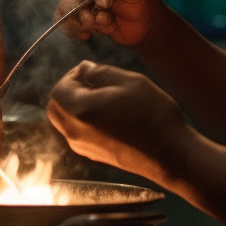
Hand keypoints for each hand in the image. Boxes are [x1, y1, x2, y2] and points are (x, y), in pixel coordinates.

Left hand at [46, 61, 190, 182]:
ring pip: (65, 121)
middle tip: (93, 83)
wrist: (169, 154)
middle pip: (56, 107)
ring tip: (105, 98)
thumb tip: (83, 69)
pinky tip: (110, 115)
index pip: (59, 88)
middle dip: (69, 91)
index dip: (72, 75)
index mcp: (79, 111)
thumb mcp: (128, 81)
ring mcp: (83, 147)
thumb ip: (99, 72)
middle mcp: (74, 132)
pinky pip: (77, 133)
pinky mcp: (93, 156)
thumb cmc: (152, 114)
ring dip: (76, 106)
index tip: (92, 70)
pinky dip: (84, 120)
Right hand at [56, 0, 163, 45]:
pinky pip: (73, 29)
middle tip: (92, 23)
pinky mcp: (85, 23)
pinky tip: (93, 34)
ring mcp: (83, 8)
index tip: (101, 8)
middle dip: (79, 17)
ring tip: (101, 26)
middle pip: (67, 4)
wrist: (147, 20)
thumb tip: (99, 0)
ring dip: (83, 26)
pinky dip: (82, 32)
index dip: (81, 1)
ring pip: (67, 19)